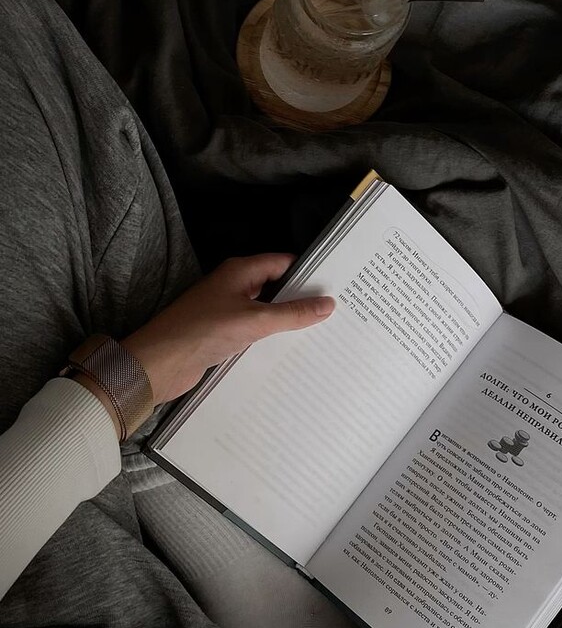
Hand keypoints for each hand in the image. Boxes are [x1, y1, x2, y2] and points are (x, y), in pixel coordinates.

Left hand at [122, 253, 334, 405]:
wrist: (160, 363)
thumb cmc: (203, 332)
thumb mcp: (255, 321)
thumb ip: (292, 314)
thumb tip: (327, 304)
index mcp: (240, 271)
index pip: (283, 263)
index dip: (309, 273)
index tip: (336, 286)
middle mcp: (233, 286)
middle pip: (276, 287)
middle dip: (301, 299)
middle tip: (336, 313)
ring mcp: (226, 310)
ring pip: (265, 311)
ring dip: (286, 321)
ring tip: (321, 334)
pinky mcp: (221, 334)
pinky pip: (254, 331)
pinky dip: (270, 338)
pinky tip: (289, 352)